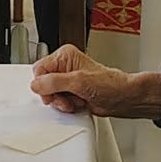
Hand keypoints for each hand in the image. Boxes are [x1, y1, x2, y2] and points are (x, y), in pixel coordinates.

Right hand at [30, 46, 160, 117]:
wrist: (123, 98)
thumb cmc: (109, 84)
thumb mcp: (78, 82)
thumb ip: (54, 82)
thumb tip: (37, 84)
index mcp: (65, 55)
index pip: (39, 69)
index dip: (43, 84)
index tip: (52, 92)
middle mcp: (65, 66)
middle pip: (43, 83)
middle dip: (54, 95)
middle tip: (66, 98)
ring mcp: (68, 80)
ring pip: (51, 94)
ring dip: (62, 102)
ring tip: (76, 100)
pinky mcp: (72, 92)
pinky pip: (59, 101)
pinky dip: (67, 106)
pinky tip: (78, 103)